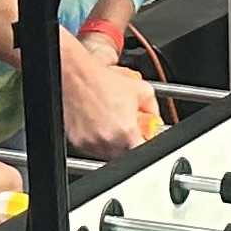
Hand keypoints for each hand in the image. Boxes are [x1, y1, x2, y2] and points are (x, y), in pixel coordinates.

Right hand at [59, 32, 154, 157]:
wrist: (75, 76)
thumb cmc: (102, 81)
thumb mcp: (142, 90)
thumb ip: (153, 109)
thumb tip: (156, 118)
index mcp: (126, 132)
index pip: (144, 151)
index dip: (146, 144)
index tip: (146, 138)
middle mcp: (107, 141)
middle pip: (126, 154)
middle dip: (130, 143)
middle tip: (128, 128)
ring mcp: (91, 143)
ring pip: (109, 154)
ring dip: (114, 143)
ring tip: (111, 122)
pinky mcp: (78, 142)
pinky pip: (93, 148)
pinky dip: (98, 140)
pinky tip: (99, 123)